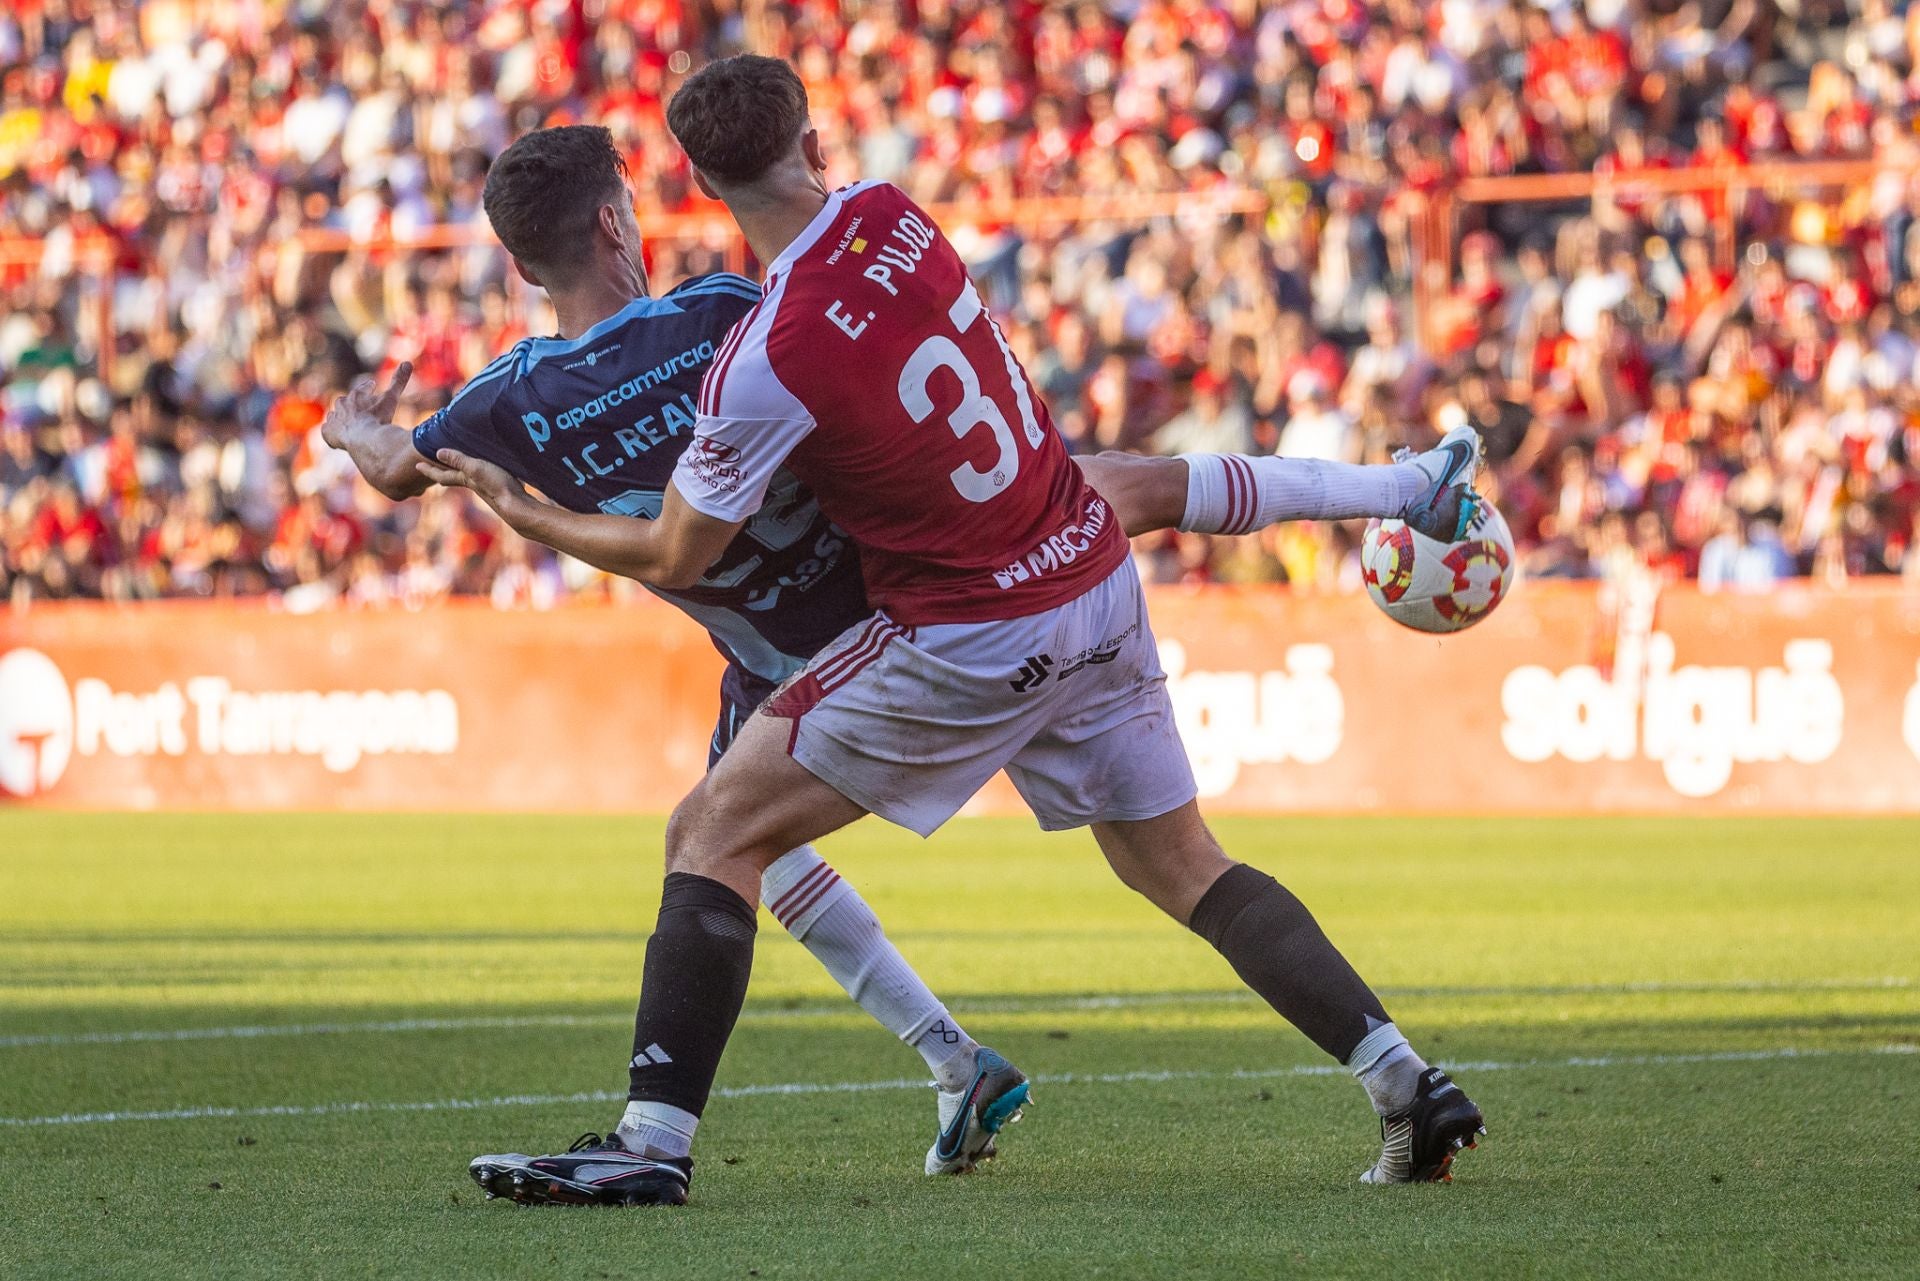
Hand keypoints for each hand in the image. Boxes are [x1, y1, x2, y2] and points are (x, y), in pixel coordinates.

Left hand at [321, 362, 412, 448]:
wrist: (365, 440)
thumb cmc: (379, 419)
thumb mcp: (391, 399)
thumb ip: (398, 382)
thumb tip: (407, 363)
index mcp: (356, 395)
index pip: (363, 389)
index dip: (368, 388)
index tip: (371, 385)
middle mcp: (342, 404)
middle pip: (345, 402)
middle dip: (352, 404)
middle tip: (359, 408)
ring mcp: (334, 419)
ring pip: (335, 416)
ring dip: (341, 419)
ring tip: (347, 424)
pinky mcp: (328, 432)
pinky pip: (327, 431)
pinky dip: (331, 433)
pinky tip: (335, 438)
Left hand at [416, 448, 533, 521]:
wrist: (517, 506)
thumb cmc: (496, 486)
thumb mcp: (476, 469)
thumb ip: (459, 460)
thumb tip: (437, 452)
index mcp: (465, 479)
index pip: (442, 474)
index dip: (429, 470)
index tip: (417, 466)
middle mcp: (472, 484)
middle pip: (451, 478)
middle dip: (441, 473)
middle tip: (431, 468)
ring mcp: (485, 486)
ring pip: (465, 477)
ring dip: (458, 471)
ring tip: (454, 467)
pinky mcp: (497, 485)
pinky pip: (479, 476)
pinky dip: (474, 472)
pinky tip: (482, 471)